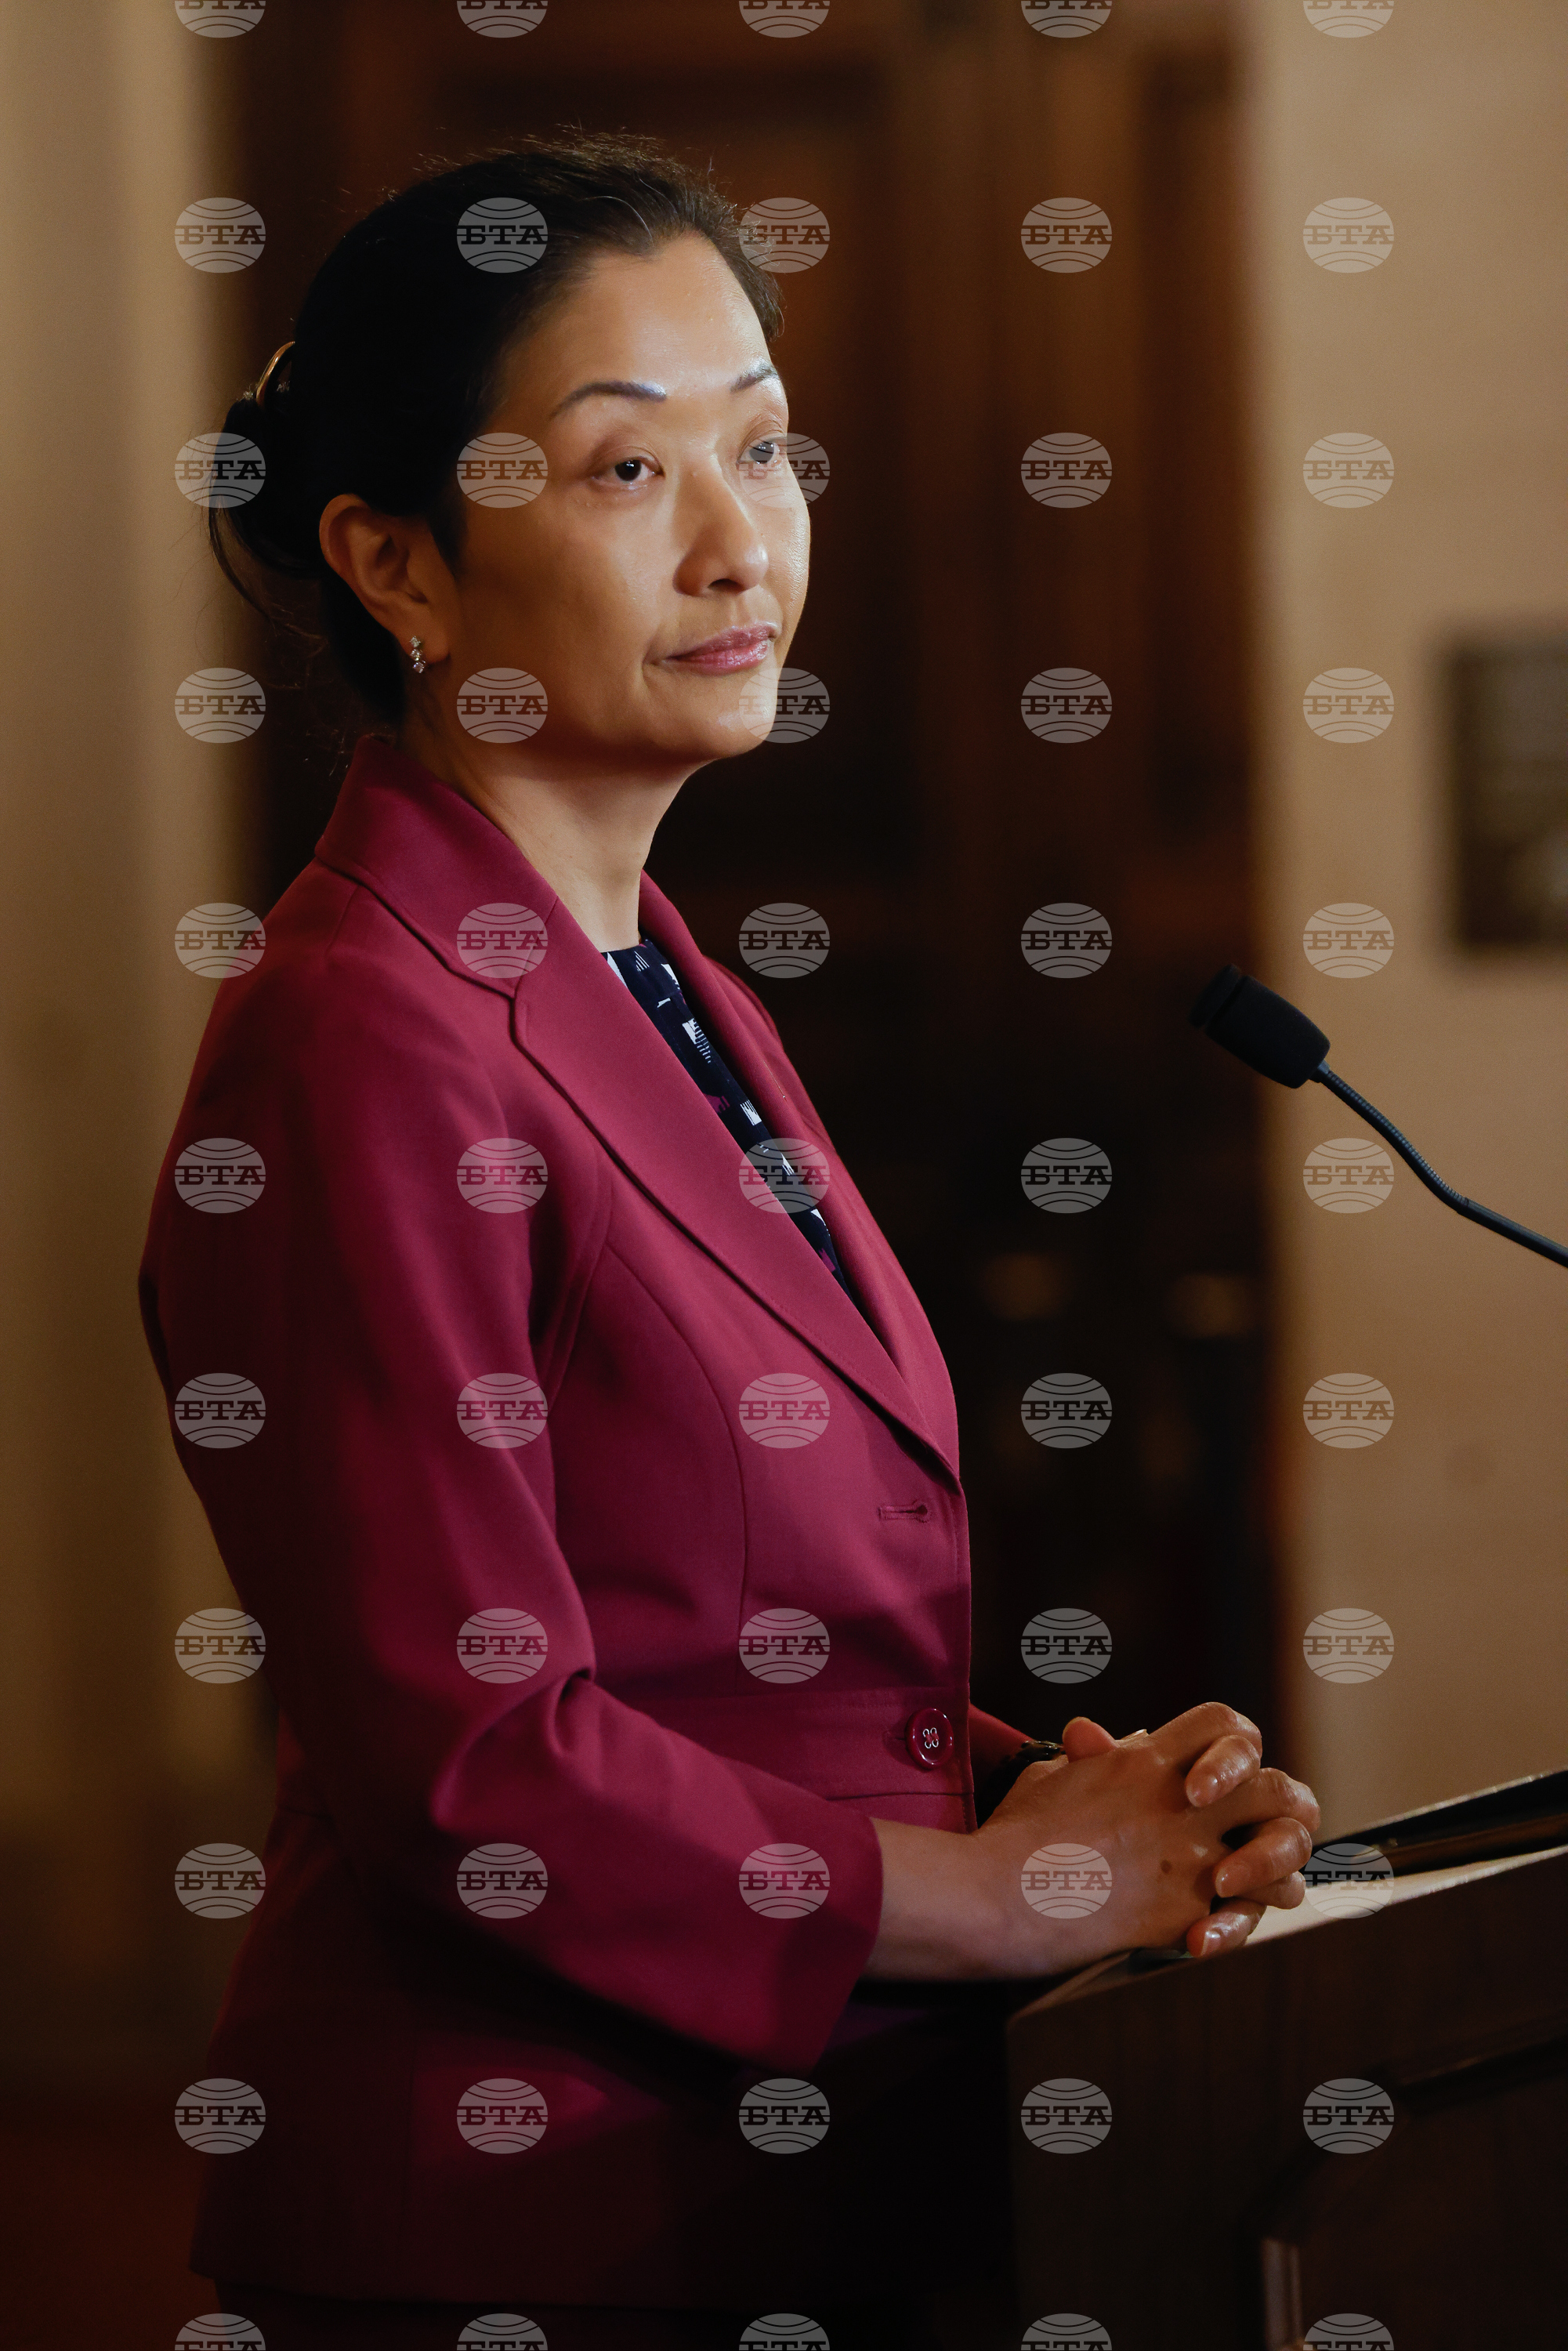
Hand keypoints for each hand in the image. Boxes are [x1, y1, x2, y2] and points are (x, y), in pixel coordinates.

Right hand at [972, 1701, 1318, 1972]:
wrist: (997, 1895)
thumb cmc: (1014, 1835)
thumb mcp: (1049, 1776)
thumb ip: (1087, 1757)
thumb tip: (1097, 1738)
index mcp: (1146, 1763)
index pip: (1224, 1725)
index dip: (1235, 1747)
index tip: (1214, 1779)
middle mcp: (1180, 1804)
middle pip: (1276, 1787)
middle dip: (1282, 1809)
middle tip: (1262, 1831)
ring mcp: (1189, 1859)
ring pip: (1283, 1857)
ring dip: (1279, 1873)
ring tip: (1260, 1887)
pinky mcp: (1185, 1913)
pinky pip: (1247, 1916)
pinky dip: (1244, 1926)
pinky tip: (1221, 1930)